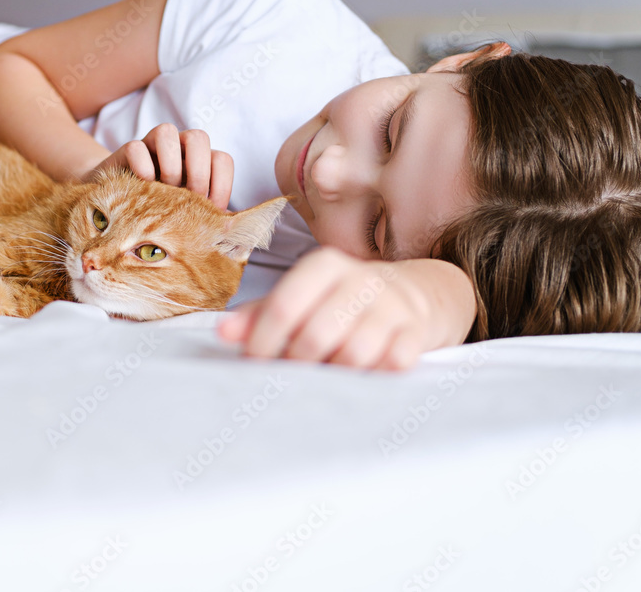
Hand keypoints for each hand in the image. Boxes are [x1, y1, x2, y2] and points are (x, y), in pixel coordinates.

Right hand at [85, 123, 233, 209]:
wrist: (121, 207)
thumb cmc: (163, 213)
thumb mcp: (188, 216)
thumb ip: (207, 218)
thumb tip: (231, 236)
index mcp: (199, 163)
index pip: (221, 160)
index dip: (221, 185)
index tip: (211, 210)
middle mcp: (178, 149)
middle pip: (198, 138)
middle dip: (197, 174)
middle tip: (189, 200)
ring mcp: (151, 147)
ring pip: (166, 131)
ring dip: (169, 166)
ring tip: (164, 191)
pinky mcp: (126, 152)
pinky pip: (135, 147)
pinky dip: (141, 168)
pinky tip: (142, 189)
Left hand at [217, 247, 475, 369]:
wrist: (411, 294)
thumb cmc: (339, 300)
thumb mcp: (301, 296)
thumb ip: (260, 314)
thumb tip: (224, 332)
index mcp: (323, 265)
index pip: (282, 307)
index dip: (263, 343)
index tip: (255, 364)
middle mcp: (359, 279)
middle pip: (315, 336)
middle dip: (297, 364)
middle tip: (291, 374)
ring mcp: (392, 305)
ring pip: (353, 354)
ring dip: (334, 373)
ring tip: (326, 374)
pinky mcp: (416, 331)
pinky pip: (392, 364)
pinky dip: (373, 376)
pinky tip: (362, 374)